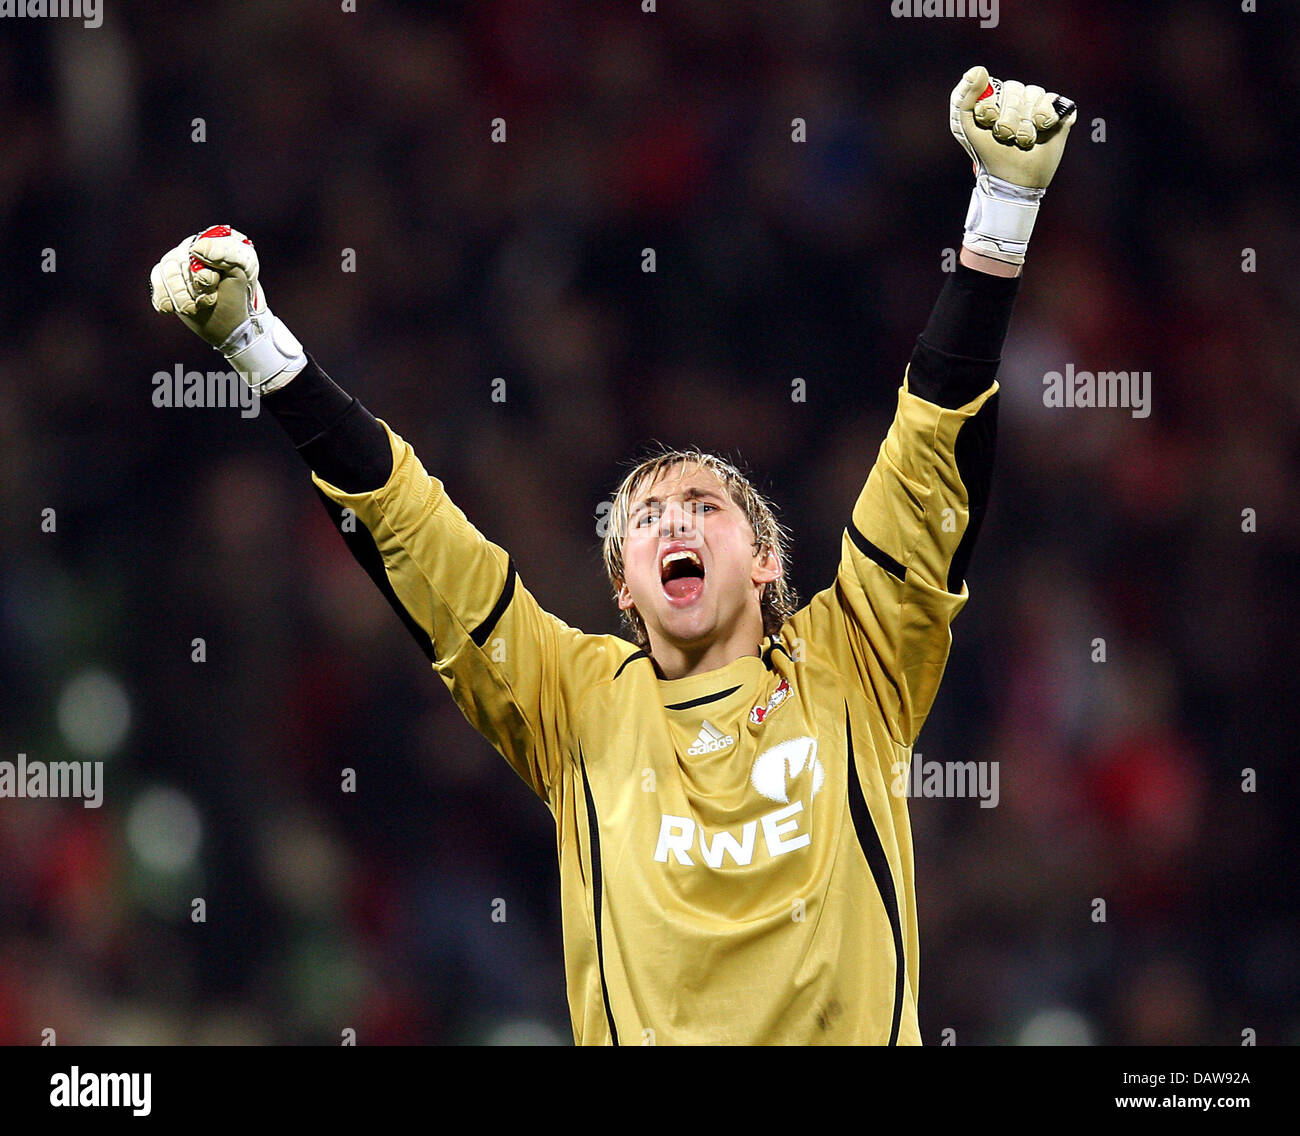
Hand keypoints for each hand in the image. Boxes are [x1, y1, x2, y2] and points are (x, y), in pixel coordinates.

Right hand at [149, 225, 304, 392]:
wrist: (238, 331)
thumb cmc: (247, 305)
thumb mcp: (247, 278)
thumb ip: (230, 254)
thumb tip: (198, 247)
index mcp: (222, 247)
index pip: (205, 243)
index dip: (207, 259)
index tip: (212, 282)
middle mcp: (199, 253)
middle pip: (180, 258)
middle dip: (189, 282)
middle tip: (204, 300)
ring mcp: (183, 268)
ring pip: (166, 270)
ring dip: (178, 292)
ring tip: (193, 308)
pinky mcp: (170, 284)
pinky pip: (157, 281)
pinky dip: (163, 296)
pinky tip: (170, 310)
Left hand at [950, 65, 1075, 190]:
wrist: (1014, 178)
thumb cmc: (989, 154)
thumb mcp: (966, 127)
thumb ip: (964, 98)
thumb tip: (978, 70)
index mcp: (995, 98)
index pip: (995, 86)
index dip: (992, 107)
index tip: (988, 124)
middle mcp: (1017, 98)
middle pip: (1015, 89)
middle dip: (1009, 120)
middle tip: (1006, 138)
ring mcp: (1037, 104)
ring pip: (1033, 93)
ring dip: (1026, 122)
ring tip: (1024, 140)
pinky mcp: (1058, 111)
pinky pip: (1052, 99)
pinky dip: (1045, 116)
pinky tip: (1041, 129)